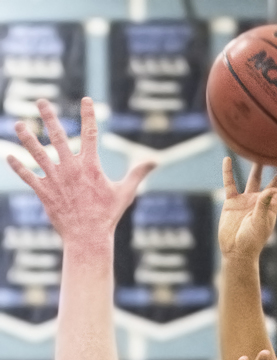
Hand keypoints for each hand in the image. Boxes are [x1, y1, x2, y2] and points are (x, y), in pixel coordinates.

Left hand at [7, 97, 154, 244]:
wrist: (87, 236)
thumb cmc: (107, 215)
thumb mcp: (125, 192)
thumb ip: (137, 173)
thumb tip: (154, 161)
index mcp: (90, 166)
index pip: (90, 133)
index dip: (89, 114)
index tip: (86, 99)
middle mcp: (70, 169)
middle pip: (58, 136)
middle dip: (49, 117)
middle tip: (41, 101)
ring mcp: (55, 180)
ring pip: (38, 154)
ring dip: (27, 138)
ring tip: (19, 124)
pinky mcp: (44, 192)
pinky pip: (28, 177)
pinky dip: (18, 167)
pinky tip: (8, 156)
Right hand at [219, 157, 276, 261]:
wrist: (235, 251)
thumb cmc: (251, 241)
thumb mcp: (259, 223)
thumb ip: (264, 206)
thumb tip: (271, 190)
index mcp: (272, 206)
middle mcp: (261, 201)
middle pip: (274, 179)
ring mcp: (247, 201)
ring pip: (254, 179)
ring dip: (258, 166)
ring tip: (262, 151)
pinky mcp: (232, 202)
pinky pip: (230, 184)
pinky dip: (228, 172)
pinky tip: (227, 160)